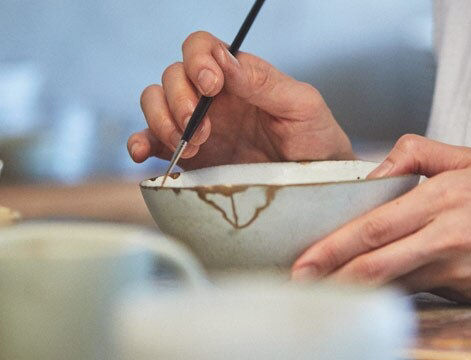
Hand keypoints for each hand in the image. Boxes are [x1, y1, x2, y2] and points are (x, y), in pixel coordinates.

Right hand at [127, 31, 353, 169]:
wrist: (317, 187)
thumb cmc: (317, 139)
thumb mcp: (302, 106)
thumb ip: (265, 82)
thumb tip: (224, 62)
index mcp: (239, 77)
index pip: (201, 48)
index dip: (197, 59)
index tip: (211, 84)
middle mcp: (213, 98)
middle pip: (172, 76)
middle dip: (179, 97)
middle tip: (203, 127)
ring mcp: (198, 127)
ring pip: (155, 103)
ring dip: (161, 119)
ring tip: (190, 146)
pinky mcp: (190, 159)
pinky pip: (151, 142)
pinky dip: (140, 143)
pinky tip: (145, 155)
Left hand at [291, 134, 470, 301]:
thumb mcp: (470, 158)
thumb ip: (417, 154)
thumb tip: (375, 171)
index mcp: (443, 199)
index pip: (375, 228)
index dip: (335, 247)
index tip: (305, 260)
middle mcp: (448, 237)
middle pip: (377, 264)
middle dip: (332, 276)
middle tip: (300, 284)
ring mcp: (457, 269)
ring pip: (394, 285)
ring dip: (356, 289)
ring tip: (324, 290)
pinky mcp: (464, 290)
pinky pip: (418, 292)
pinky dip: (389, 292)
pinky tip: (368, 293)